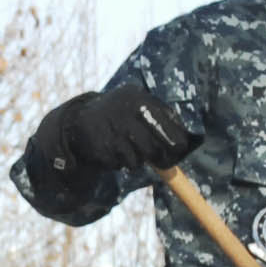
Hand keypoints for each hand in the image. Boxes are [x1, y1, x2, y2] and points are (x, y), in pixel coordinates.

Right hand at [31, 87, 196, 173]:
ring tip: (127, 147)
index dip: (177, 147)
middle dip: (159, 159)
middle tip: (159, 160)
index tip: (175, 151)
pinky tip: (113, 149)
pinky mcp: (102, 148)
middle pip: (156, 151)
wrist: (81, 118)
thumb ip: (162, 117)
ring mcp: (114, 132)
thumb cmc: (121, 113)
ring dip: (136, 159)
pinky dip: (119, 162)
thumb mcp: (141, 103)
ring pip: (138, 161)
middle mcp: (129, 115)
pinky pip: (120, 165)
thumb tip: (184, 144)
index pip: (174, 134)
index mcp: (143, 101)